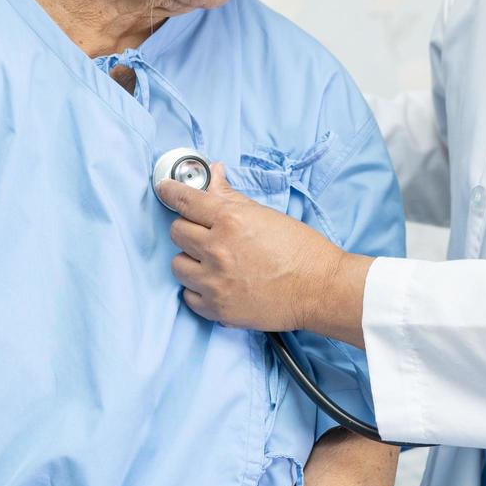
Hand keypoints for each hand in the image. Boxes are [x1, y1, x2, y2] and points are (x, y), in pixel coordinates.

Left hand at [156, 162, 369, 341]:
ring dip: (191, 260)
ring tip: (212, 261)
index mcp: (230, 221)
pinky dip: (198, 289)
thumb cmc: (300, 249)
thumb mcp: (265, 215)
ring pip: (177, 265)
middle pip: (177, 232)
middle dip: (189, 228)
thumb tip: (214, 174)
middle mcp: (217, 251)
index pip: (185, 200)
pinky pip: (188, 296)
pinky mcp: (218, 310)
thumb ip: (231, 196)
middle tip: (205, 232)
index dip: (171, 191)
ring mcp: (215, 283)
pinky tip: (216, 283)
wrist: (320, 289)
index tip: (165, 189)